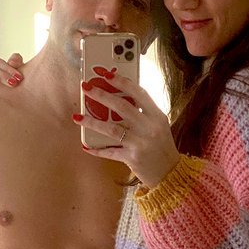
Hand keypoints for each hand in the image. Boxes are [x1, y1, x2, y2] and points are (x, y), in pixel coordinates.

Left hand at [75, 72, 180, 188]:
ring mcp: (140, 143)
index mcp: (156, 116)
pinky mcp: (132, 158)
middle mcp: (149, 127)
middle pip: (122, 106)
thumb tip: (117, 98)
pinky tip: (86, 145)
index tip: (105, 74)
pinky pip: (110, 151)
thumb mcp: (158, 125)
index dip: (121, 81)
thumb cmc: (161, 147)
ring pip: (111, 128)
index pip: (138, 93)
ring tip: (77, 116)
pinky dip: (97, 149)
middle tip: (86, 88)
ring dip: (92, 122)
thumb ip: (143, 112)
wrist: (170, 174)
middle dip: (101, 95)